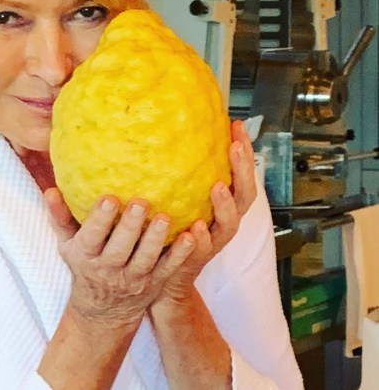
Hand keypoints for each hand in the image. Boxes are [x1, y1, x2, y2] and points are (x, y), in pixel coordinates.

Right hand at [44, 189, 196, 326]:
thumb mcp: (67, 244)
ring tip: (164, 217)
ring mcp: (134, 278)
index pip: (91, 236)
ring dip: (155, 239)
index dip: (99, 220)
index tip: (109, 199)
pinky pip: (169, 268)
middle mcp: (109, 269)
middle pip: (120, 248)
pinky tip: (191, 236)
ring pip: (145, 258)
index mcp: (86, 255)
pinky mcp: (155, 282)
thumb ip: (60, 217)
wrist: (103, 310)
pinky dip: (180, 254)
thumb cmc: (84, 265)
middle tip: (141, 202)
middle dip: (130, 226)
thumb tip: (50, 190)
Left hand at [152, 119, 257, 303]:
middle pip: (245, 195)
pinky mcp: (194, 262)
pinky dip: (202, 239)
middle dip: (243, 170)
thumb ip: (177, 177)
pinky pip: (202, 251)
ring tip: (218, 186)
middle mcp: (223, 223)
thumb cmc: (170, 233)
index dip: (243, 152)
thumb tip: (161, 135)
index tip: (236, 126)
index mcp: (223, 206)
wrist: (163, 279)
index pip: (241, 175)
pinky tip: (196, 227)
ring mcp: (212, 243)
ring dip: (225, 204)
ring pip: (229, 224)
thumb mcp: (178, 201)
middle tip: (235, 146)